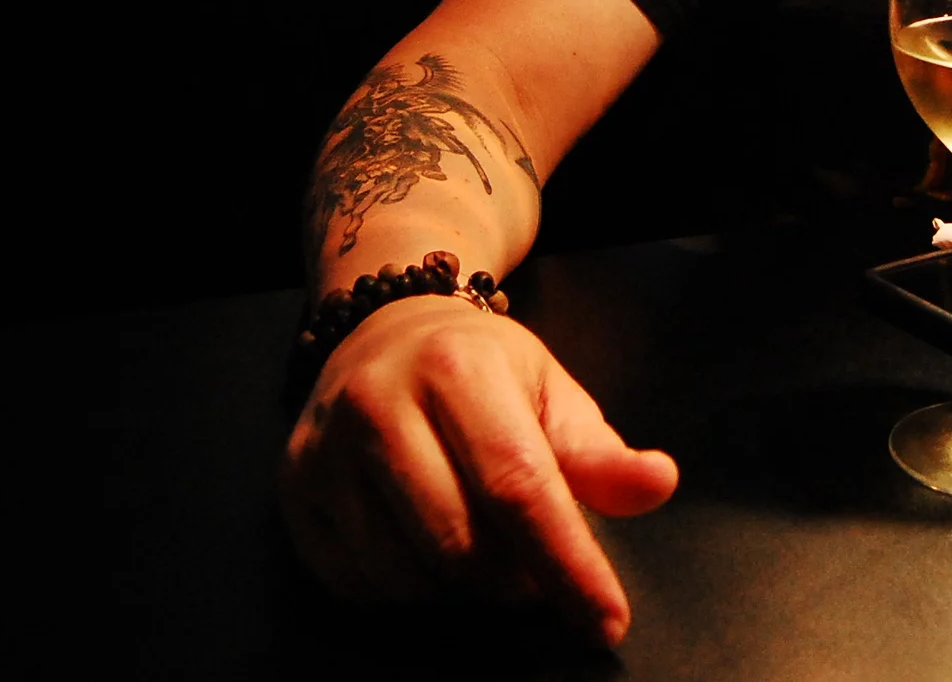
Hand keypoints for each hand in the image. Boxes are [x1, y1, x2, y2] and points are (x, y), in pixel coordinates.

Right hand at [279, 296, 678, 645]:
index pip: (520, 488)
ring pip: (407, 576)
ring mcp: (325, 450)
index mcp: (458, 369)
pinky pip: (359, 584)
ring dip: (460, 591)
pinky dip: (407, 590)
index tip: (606, 620)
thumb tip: (657, 483)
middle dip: (515, 582)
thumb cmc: (480, 370)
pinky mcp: (294, 490)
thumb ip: (601, 453)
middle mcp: (380, 403)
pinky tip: (424, 549)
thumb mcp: (551, 394)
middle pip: (461, 545)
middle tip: (536, 571)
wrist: (385, 330)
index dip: (568, 564)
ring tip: (482, 551)